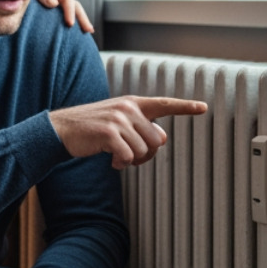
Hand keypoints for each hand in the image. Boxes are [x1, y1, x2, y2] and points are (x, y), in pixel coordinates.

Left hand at [32, 0, 93, 33]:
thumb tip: (54, 3)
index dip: (69, 11)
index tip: (70, 24)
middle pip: (72, 3)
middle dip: (80, 16)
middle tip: (86, 30)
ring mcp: (56, 0)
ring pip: (73, 8)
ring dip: (81, 19)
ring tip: (88, 31)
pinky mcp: (54, 9)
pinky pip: (67, 14)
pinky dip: (74, 21)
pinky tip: (80, 32)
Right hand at [48, 95, 207, 168]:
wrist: (63, 130)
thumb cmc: (93, 130)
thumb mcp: (118, 122)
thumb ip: (141, 127)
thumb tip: (160, 140)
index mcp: (134, 103)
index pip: (165, 104)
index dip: (185, 107)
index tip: (204, 107)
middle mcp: (128, 108)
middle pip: (157, 140)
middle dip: (145, 153)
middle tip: (129, 156)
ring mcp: (118, 119)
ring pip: (143, 151)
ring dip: (131, 160)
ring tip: (116, 156)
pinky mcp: (109, 132)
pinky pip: (128, 157)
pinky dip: (121, 164)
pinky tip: (111, 161)